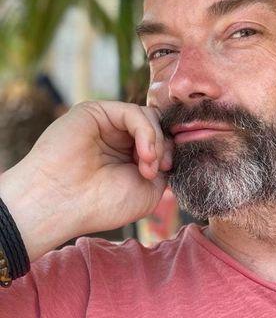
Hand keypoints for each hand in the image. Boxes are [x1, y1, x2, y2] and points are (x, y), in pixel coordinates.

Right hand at [0, 101, 172, 261]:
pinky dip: (146, 132)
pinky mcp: (95, 112)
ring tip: (147, 166)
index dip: (170, 151)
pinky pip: (133, 112)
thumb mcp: (148, 191)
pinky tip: (143, 154)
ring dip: (156, 142)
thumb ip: (163, 166)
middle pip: (157, 126)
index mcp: (128, 156)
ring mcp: (107, 124)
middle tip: (157, 169)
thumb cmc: (102, 204)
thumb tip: (172, 146)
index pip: (161, 141)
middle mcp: (118, 138)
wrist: (62, 204)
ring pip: (148, 117)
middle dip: (165, 147)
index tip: (167, 171)